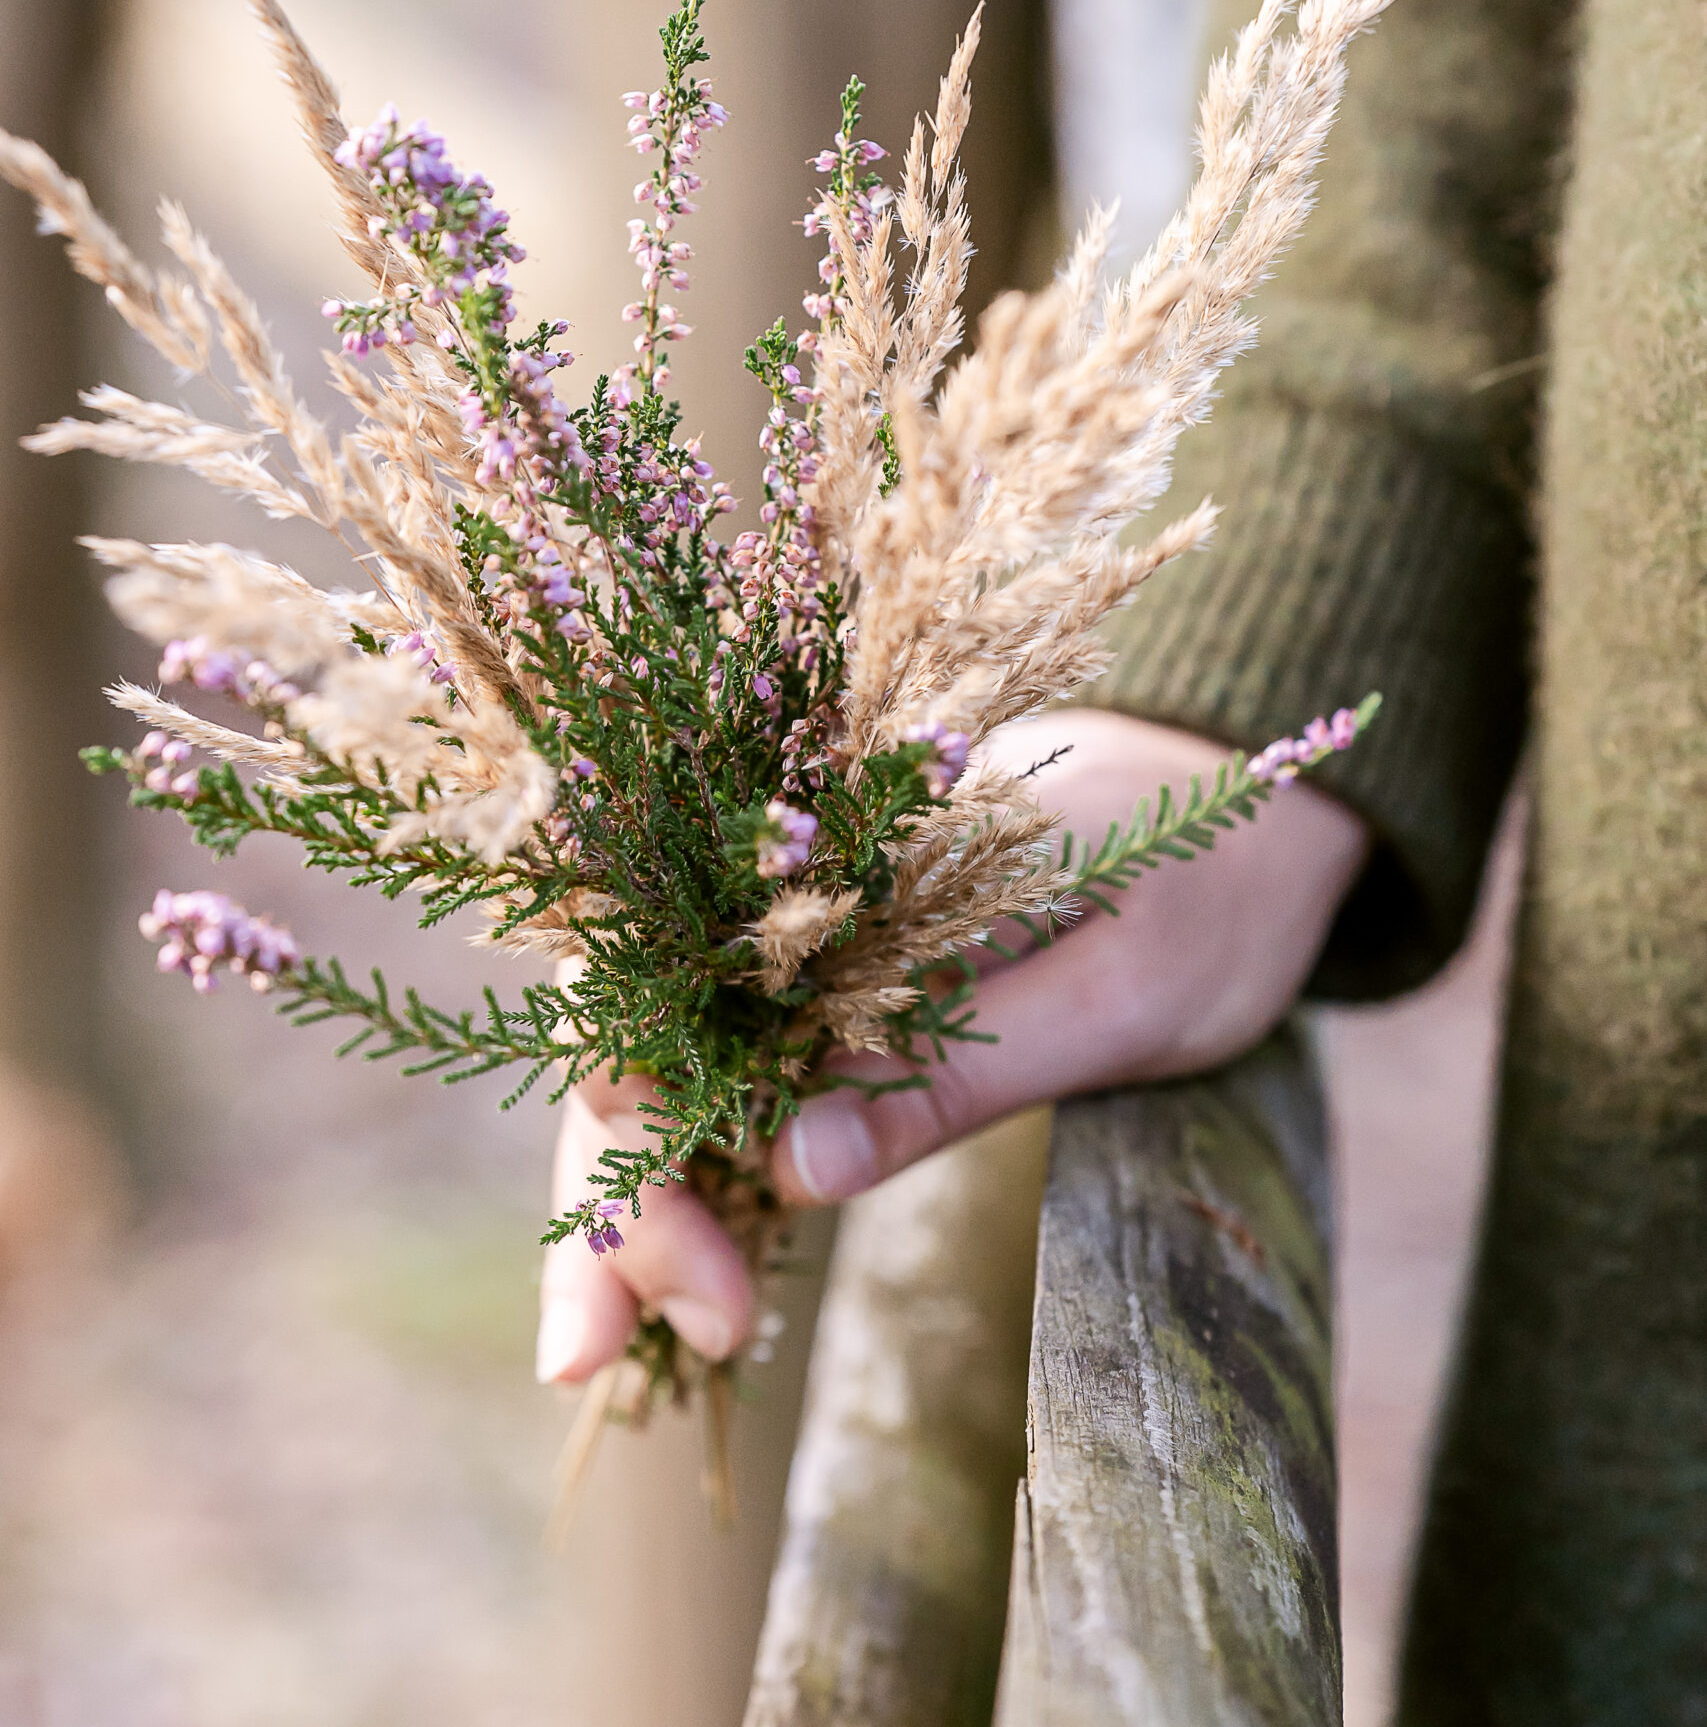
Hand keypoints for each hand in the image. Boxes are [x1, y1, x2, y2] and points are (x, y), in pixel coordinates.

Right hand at [535, 710, 1368, 1384]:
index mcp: (848, 854)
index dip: (646, 1147)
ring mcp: (813, 941)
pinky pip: (736, 1075)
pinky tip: (676, 1273)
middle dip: (609, 1201)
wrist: (1261, 820)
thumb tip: (788, 1171)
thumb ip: (958, 1072)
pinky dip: (694, 1175)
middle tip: (586, 1359)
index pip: (669, 992)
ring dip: (630, 1202)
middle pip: (641, 1033)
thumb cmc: (1208, 894)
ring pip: (669, 1062)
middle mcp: (801, 889)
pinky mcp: (845, 991)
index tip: (706, 1298)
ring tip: (594, 1352)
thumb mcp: (1115, 997)